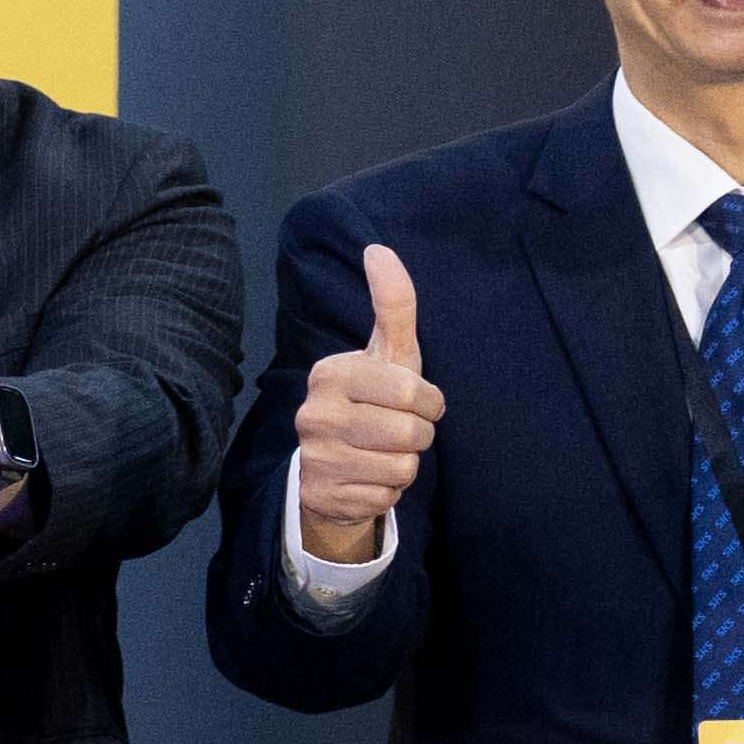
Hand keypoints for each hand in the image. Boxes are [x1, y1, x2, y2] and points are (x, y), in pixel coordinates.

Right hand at [291, 241, 440, 565]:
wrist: (328, 470)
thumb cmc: (371, 403)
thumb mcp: (386, 355)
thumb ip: (393, 306)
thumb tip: (379, 247)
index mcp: (330, 373)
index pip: (410, 390)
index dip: (428, 402)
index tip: (414, 402)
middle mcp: (315, 414)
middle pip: (412, 432)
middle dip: (420, 435)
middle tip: (399, 431)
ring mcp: (316, 457)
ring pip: (403, 466)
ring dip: (406, 464)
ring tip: (382, 454)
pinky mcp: (325, 495)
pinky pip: (388, 496)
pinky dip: (388, 490)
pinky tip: (368, 478)